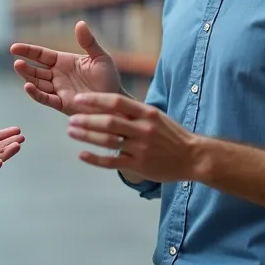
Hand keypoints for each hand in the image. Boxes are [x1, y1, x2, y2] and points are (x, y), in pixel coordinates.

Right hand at [9, 21, 123, 115]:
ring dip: (27, 77)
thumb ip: (89, 42)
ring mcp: (58, 90)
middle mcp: (57, 76)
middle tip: (16, 61)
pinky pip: (45, 98)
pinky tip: (28, 87)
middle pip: (35, 69)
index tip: (14, 48)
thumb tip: (80, 23)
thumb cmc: (109, 78)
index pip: (41, 55)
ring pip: (37, 83)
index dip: (28, 51)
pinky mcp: (61, 103)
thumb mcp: (100, 57)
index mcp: (63, 62)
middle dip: (25, 66)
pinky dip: (36, 93)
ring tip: (19, 68)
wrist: (115, 101)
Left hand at [64, 93, 199, 182]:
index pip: (116, 102)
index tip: (79, 99)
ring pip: (108, 141)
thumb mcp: (156, 116)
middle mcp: (143, 129)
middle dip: (86, 120)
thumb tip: (109, 101)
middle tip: (70, 118)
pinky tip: (82, 154)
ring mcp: (141, 148)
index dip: (95, 100)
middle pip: (109, 122)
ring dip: (87, 136)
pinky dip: (95, 158)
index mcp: (147, 113)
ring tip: (72, 132)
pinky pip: (112, 162)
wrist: (193, 156)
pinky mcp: (139, 165)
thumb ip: (134, 111)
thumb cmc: (172, 134)